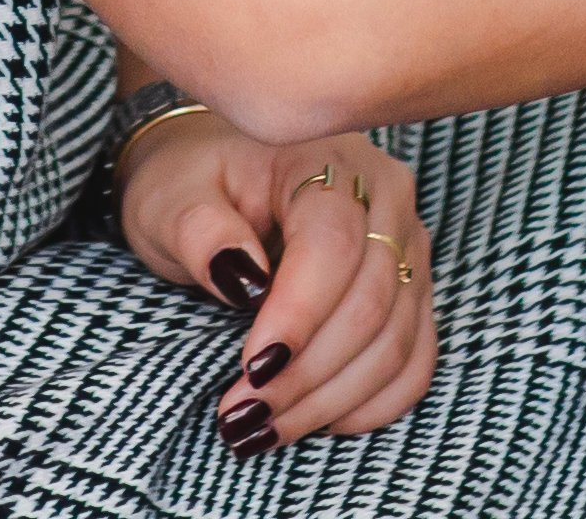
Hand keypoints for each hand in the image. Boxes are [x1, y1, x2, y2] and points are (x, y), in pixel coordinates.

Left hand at [121, 113, 436, 449]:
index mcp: (324, 158)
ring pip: (396, 341)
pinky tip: (322, 420)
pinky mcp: (412, 288)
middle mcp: (383, 197)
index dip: (298, 316)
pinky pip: (415, 359)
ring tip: (266, 427)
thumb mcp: (171, 199)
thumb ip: (200, 232)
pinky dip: (373, 402)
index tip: (250, 369)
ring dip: (333, 399)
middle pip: (371, 303)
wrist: (215, 170)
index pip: (332, 245)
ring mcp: (407, 244)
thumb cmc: (190, 183)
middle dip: (306, 374)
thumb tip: (243, 279)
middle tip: (242, 415)